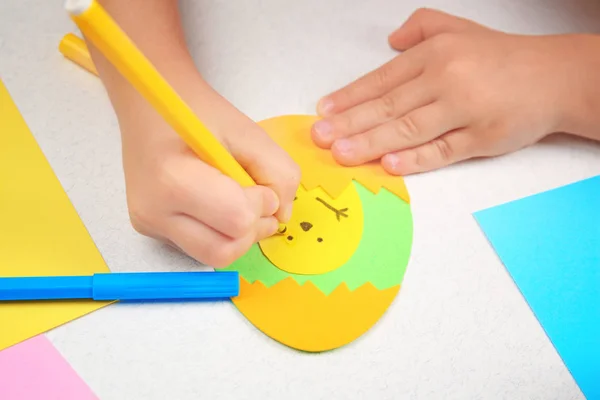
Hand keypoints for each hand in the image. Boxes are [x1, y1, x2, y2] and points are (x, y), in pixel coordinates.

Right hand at [120, 87, 299, 267]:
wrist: (150, 106)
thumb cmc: (197, 111)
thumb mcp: (248, 132)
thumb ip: (279, 172)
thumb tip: (282, 215)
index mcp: (173, 181)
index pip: (237, 220)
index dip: (261, 204)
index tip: (258, 181)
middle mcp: (153, 213)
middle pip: (224, 252)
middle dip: (252, 229)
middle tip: (256, 198)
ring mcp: (150, 226)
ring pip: (213, 257)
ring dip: (239, 235)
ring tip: (238, 201)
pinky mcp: (152, 232)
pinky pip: (200, 248)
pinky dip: (221, 233)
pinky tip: (217, 204)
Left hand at [311, 8, 587, 173]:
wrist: (554, 77)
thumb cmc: (501, 57)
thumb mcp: (458, 29)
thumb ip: (421, 28)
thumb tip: (390, 41)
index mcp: (435, 54)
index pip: (382, 79)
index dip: (350, 97)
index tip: (324, 112)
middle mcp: (446, 79)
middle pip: (389, 106)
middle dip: (350, 123)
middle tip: (321, 138)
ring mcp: (464, 110)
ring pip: (409, 129)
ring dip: (371, 142)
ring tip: (342, 153)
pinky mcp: (482, 138)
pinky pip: (442, 151)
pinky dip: (415, 159)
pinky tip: (389, 164)